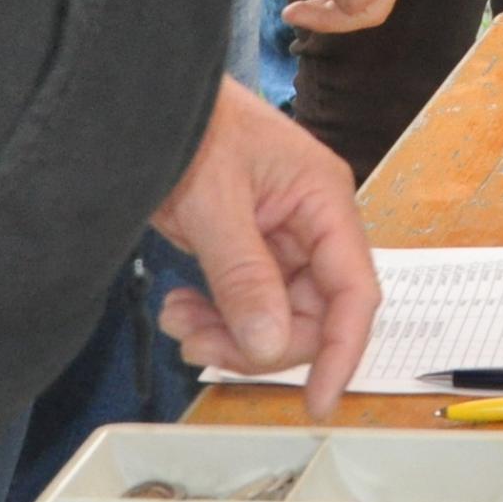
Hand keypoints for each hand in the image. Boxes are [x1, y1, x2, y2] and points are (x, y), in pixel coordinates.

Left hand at [151, 79, 379, 405]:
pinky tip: (179, 305)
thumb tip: (270, 344)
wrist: (147, 98)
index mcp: (324, 200)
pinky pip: (244, 304)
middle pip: (311, 315)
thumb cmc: (191, 124)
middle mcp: (311, 222)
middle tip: (198, 341)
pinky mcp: (247, 247)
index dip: (343, 351)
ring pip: (273, 317)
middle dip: (258, 341)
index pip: (354, 290)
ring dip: (227, 333)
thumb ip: (244, 275)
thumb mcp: (214, 201)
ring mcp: (279, 237)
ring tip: (179, 319)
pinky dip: (213, 318)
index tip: (318, 402)